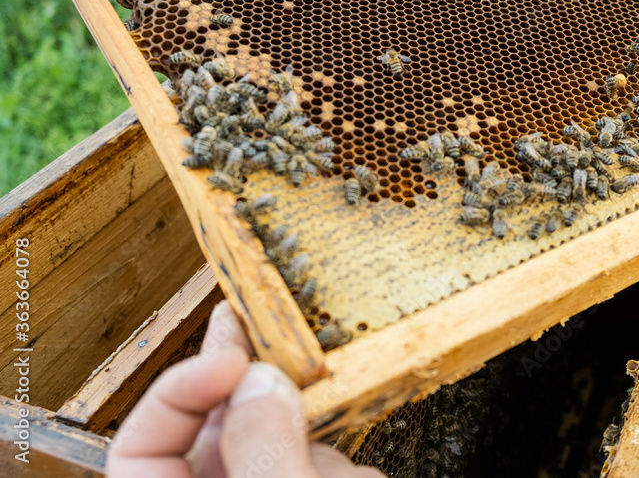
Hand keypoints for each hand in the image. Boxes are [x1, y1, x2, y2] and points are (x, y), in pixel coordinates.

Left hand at [106, 301, 383, 477]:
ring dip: (313, 419)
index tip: (229, 359)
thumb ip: (264, 444)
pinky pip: (325, 456)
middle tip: (267, 315)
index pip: (140, 447)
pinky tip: (357, 462)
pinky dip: (344, 454)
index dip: (177, 393)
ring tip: (334, 415)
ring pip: (280, 436)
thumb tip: (263, 379)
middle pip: (218, 426)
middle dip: (252, 380)